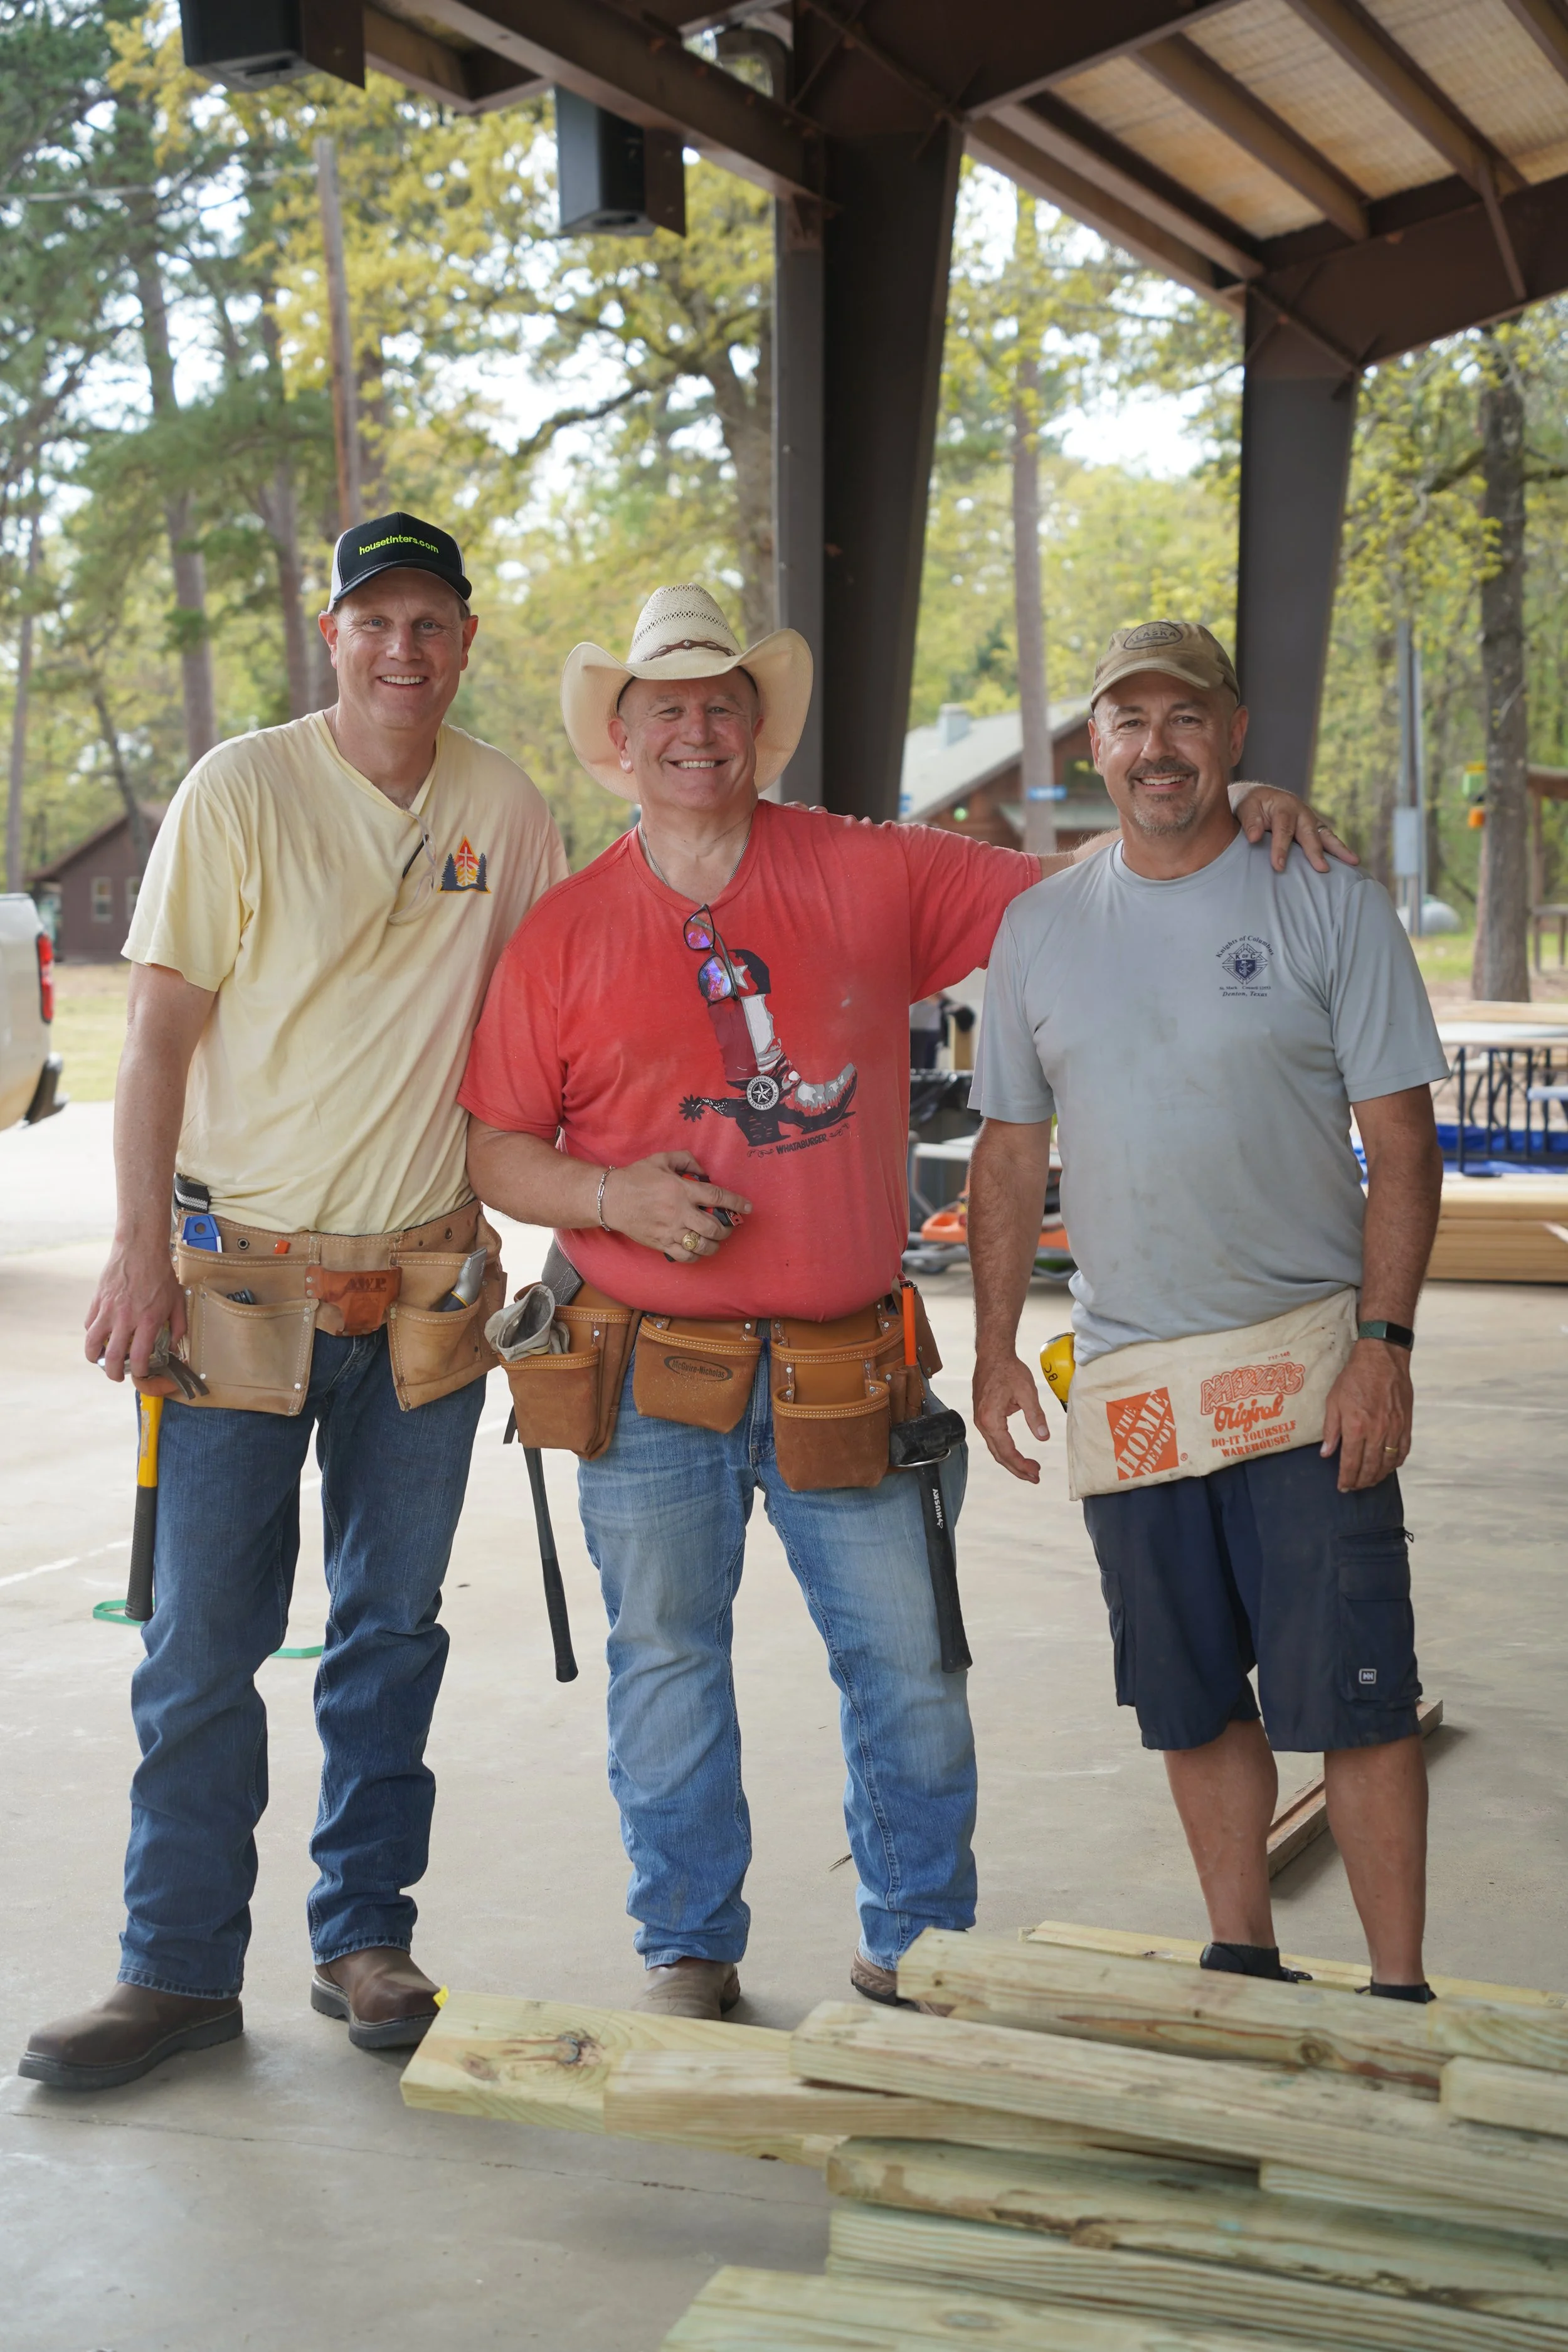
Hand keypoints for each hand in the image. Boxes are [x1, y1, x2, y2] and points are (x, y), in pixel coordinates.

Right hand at [85, 1238, 185, 1384]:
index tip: (139, 1373)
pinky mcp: (97, 1301)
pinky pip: (89, 1324)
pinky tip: (99, 1335)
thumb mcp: (177, 1301)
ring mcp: (108, 1310)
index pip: (139, 1357)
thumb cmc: (160, 1274)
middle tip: (116, 1375)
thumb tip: (174, 1347)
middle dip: (112, 1373)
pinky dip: (92, 1334)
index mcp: (148, 1320)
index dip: (138, 1371)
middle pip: (111, 1356)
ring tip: (100, 1360)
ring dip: (94, 1357)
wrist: (140, 1249)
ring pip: (92, 1343)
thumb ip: (177, 1327)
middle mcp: (126, 1318)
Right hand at [602, 1151, 751, 1260]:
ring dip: (715, 1245)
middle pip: (713, 1227)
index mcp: (681, 1190)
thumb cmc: (636, 1177)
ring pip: (702, 1245)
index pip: (717, 1197)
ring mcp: (670, 1231)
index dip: (736, 1203)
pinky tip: (699, 1249)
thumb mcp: (662, 1159)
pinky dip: (697, 1255)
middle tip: (728, 1226)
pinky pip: (685, 1256)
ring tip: (716, 1240)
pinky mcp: (661, 1244)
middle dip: (727, 1229)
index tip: (748, 1208)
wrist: (610, 1199)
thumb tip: (704, 1172)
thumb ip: (686, 1160)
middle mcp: (679, 1212)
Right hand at [973, 1349, 1051, 1482]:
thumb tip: (1043, 1437)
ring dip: (1012, 1461)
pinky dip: (1005, 1450)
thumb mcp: (1027, 1392)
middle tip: (1035, 1477)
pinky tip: (1016, 1453)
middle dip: (1017, 1469)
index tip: (1036, 1472)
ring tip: (1029, 1468)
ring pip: (995, 1449)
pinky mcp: (982, 1416)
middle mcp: (982, 1423)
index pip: (1007, 1451)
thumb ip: (1035, 1416)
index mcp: (991, 1420)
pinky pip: (993, 1440)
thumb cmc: (1009, 1370)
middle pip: (999, 1455)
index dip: (1022, 1465)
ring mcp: (980, 1420)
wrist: (993, 1354)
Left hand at [1232, 782, 1357, 873]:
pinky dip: (1338, 850)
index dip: (1281, 848)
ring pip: (1326, 835)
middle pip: (1310, 833)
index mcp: (1284, 806)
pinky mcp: (1314, 829)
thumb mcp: (1245, 808)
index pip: (1284, 830)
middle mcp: (1301, 812)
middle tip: (1322, 869)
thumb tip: (1254, 838)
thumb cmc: (1250, 805)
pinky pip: (1328, 839)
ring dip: (1339, 849)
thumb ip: (1250, 822)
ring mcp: (1310, 820)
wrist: (1257, 797)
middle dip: (1316, 852)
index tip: (1279, 866)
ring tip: (1354, 862)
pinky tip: (1350, 863)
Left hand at [1321, 1338, 1411, 1490]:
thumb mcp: (1333, 1401)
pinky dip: (1396, 1463)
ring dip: (1378, 1476)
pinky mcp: (1406, 1424)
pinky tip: (1389, 1467)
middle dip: (1361, 1482)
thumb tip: (1326, 1454)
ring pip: (1388, 1463)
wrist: (1382, 1359)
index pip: (1351, 1463)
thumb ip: (1330, 1430)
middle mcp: (1377, 1431)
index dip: (1346, 1478)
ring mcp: (1394, 1429)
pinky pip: (1403, 1451)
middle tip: (1354, 1487)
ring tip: (1369, 1481)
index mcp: (1356, 1427)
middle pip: (1370, 1467)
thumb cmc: (1354, 1378)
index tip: (1342, 1487)